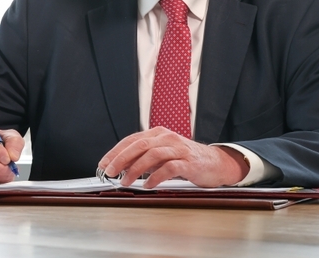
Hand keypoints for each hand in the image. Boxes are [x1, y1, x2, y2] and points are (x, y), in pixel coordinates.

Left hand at [97, 127, 248, 187]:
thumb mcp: (163, 155)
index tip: (104, 163)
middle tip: (110, 172)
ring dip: (136, 169)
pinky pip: (170, 167)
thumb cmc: (186, 160)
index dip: (116, 151)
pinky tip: (148, 185)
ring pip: (152, 155)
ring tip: (126, 181)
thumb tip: (121, 167)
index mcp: (158, 134)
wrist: (215, 163)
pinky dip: (156, 176)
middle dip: (121, 159)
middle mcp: (167, 137)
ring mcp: (179, 149)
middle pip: (139, 145)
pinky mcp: (189, 162)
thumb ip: (145, 158)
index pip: (132, 140)